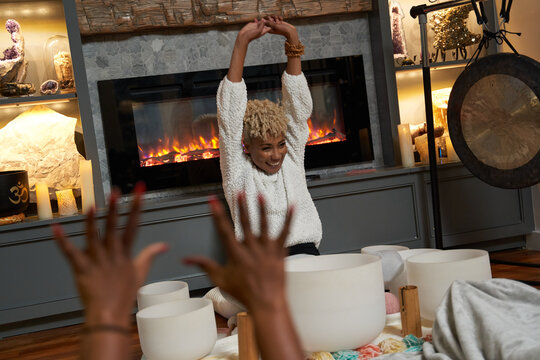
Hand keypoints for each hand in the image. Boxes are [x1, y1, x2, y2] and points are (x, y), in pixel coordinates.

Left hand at [52, 183, 167, 326]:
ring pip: (93, 237)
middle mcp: (112, 255)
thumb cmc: (124, 295)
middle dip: (115, 209)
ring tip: (92, 206)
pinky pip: (70, 253)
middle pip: (113, 228)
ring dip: (92, 222)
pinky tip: (55, 228)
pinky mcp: (82, 270)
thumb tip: (164, 245)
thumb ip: (150, 255)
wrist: (109, 315)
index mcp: (125, 254)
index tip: (139, 192)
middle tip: (115, 192)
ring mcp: (97, 262)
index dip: (136, 207)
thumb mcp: (140, 272)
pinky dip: (62, 241)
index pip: (133, 226)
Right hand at [184, 193, 293, 310]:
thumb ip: (204, 265)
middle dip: (242, 206)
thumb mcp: (220, 279)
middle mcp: (251, 250)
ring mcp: (267, 250)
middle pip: (245, 223)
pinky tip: (292, 206)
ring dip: (262, 209)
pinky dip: (289, 219)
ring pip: (265, 225)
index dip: (217, 213)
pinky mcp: (280, 252)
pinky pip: (285, 233)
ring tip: (259, 195)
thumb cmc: (243, 293)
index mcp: (236, 254)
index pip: (224, 230)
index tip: (212, 200)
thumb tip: (185, 259)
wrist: (267, 304)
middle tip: (240, 192)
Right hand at [237, 18, 271, 43]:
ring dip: (262, 19)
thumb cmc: (251, 35)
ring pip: (261, 22)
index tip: (271, 21)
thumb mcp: (258, 31)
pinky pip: (256, 21)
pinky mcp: (253, 24)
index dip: (270, 24)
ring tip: (262, 17)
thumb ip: (262, 25)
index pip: (269, 27)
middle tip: (268, 17)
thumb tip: (264, 20)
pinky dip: (256, 19)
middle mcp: (260, 28)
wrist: (244, 36)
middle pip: (266, 24)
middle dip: (267, 20)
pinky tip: (255, 19)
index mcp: (263, 31)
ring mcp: (257, 26)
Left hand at [263, 16, 298, 42]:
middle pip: (268, 18)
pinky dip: (279, 17)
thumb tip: (263, 20)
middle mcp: (271, 26)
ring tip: (279, 20)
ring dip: (276, 17)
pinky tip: (282, 19)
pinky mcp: (278, 21)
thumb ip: (269, 23)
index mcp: (268, 28)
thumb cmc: (282, 30)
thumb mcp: (275, 26)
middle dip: (272, 17)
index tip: (271, 20)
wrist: (290, 31)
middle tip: (275, 19)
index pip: (264, 22)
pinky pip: (277, 17)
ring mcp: (275, 23)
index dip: (266, 19)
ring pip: (273, 17)